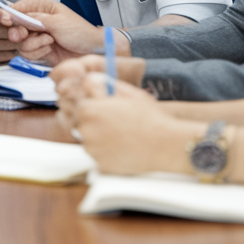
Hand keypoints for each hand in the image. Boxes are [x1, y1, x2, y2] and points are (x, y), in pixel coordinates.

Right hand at [0, 0, 109, 65]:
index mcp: (41, 7)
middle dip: (22, 34)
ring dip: (34, 45)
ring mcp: (36, 36)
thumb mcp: (58, 22)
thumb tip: (18, 19)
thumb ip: (36, 20)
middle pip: (14, 27)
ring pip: (19, 43)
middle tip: (31, 36)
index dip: (10, 16)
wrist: (91, 52)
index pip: (16, 8)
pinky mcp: (37, 50)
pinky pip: (26, 54)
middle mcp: (36, 21)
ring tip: (49, 42)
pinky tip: (49, 50)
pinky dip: (37, 53)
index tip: (9, 23)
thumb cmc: (81, 33)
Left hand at [54, 60, 195, 175]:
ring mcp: (92, 150)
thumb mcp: (127, 93)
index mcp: (89, 110)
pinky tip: (123, 145)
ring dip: (98, 134)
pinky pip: (97, 154)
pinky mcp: (100, 165)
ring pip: (88, 138)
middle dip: (93, 118)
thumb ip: (103, 83)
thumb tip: (88, 78)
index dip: (92, 101)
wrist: (166, 146)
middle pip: (80, 121)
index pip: (77, 101)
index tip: (104, 104)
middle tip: (114, 119)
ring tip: (121, 132)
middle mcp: (85, 131)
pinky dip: (105, 150)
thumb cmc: (149, 118)